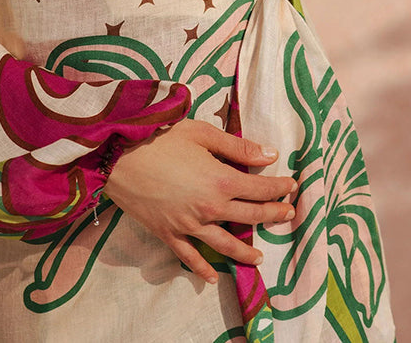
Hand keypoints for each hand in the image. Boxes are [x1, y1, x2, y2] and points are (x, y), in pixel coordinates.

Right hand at [104, 119, 296, 283]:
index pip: (260, 189)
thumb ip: (238, 147)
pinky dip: (202, 269)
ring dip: (245, 252)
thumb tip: (270, 156)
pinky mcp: (168, 234)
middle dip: (273, 215)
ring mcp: (189, 225)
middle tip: (288, 214)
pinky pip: (189, 257)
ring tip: (259, 257)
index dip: (279, 187)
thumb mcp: (202, 134)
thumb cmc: (161, 138)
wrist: (118, 157)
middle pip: (250, 217)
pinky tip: (212, 277)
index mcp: (221, 181)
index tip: (292, 186)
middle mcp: (209, 208)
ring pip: (225, 244)